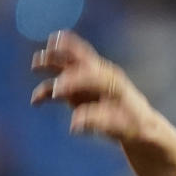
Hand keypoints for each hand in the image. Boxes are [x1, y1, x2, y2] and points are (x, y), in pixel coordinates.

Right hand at [30, 30, 156, 145]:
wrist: (139, 127)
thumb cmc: (133, 125)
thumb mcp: (119, 126)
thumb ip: (96, 122)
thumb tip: (74, 124)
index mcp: (111, 79)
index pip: (89, 73)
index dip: (72, 81)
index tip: (57, 91)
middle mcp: (97, 75)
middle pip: (76, 56)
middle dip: (62, 51)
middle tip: (49, 48)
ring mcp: (86, 82)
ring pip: (64, 66)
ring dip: (50, 63)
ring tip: (35, 64)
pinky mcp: (77, 94)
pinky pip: (58, 89)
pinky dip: (46, 93)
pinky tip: (35, 102)